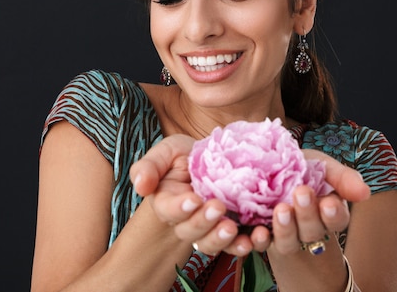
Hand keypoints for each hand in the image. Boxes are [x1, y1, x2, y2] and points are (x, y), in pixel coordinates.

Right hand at [129, 135, 243, 254]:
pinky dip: (245, 243)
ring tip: (233, 229)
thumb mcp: (166, 152)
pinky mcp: (233, 229)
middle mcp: (187, 221)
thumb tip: (140, 185)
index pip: (169, 211)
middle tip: (217, 208)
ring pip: (211, 243)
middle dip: (203, 222)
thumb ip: (149, 166)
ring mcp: (210, 228)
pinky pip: (236, 243)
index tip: (192, 199)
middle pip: (191, 231)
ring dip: (222, 240)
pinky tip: (255, 236)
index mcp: (167, 203)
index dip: (179, 208)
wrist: (215, 159)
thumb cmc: (185, 156)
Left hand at [253, 148, 370, 254]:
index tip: (329, 203)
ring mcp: (284, 236)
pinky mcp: (261, 237)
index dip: (333, 214)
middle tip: (301, 194)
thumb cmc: (300, 167)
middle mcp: (308, 229)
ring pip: (288, 243)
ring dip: (285, 229)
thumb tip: (365, 193)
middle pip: (312, 231)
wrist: (265, 168)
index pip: (336, 219)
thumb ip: (343, 177)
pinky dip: (259, 240)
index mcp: (327, 212)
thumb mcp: (322, 166)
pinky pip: (260, 244)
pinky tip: (257, 232)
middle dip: (308, 215)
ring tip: (281, 210)